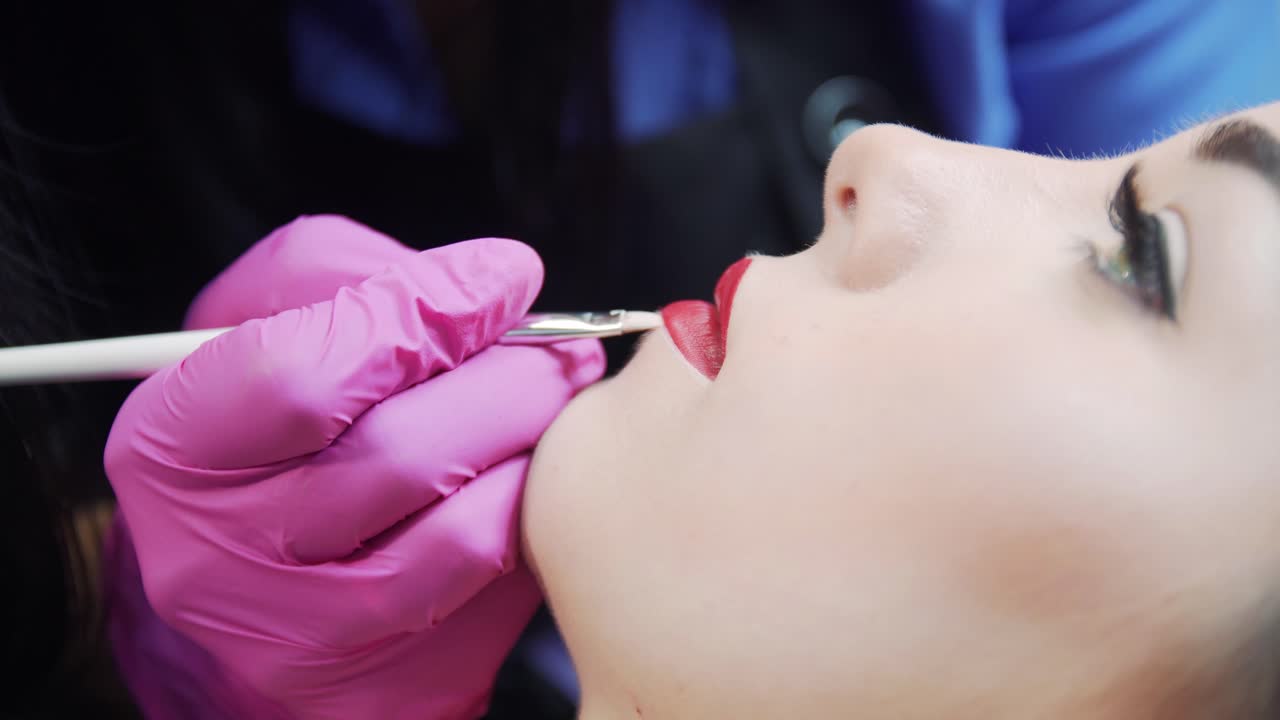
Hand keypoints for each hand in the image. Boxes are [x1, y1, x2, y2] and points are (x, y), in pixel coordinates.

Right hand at [104, 216, 603, 718]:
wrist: (256, 577)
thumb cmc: (270, 428)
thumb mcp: (262, 327)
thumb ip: (355, 278)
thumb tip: (491, 278)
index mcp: (172, 448)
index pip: (300, 375)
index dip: (423, 311)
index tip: (504, 277)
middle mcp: (224, 559)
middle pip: (398, 454)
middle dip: (510, 381)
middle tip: (564, 346)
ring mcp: (308, 635)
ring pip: (463, 532)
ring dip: (535, 450)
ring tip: (560, 402)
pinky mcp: (388, 681)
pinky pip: (498, 591)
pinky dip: (536, 518)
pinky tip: (539, 476)